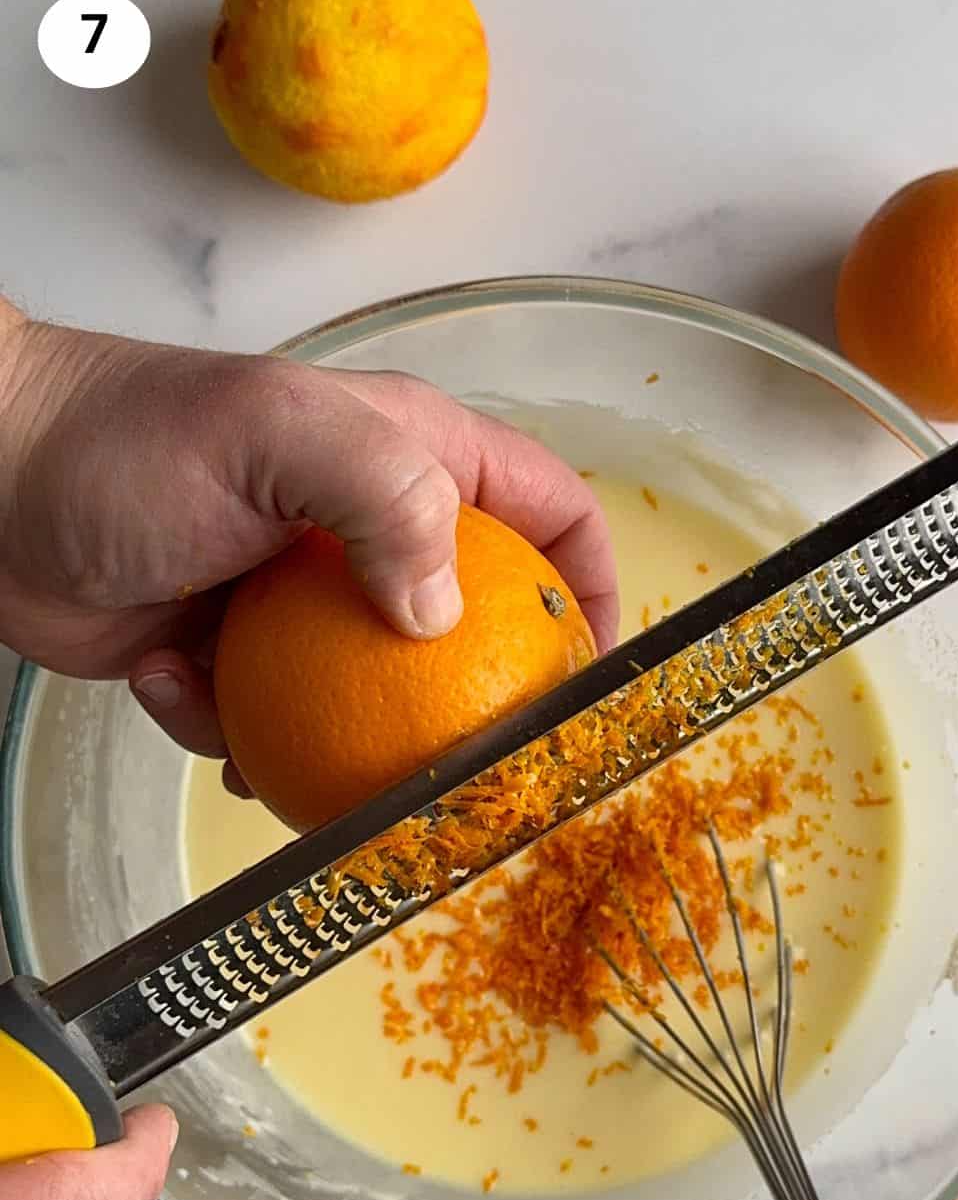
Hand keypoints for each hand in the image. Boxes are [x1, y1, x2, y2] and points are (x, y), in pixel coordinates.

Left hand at [0, 300, 618, 785]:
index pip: (549, 513)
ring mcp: (305, 601)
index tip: (591, 673)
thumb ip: (385, 498)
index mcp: (409, 458)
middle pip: (475, 626)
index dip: (591, 588)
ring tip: (280, 746)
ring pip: (374, 698)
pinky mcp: (238, 656)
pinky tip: (178, 687)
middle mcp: (370, 530)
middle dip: (469, 703)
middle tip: (453, 766)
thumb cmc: (124, 437)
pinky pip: (272, 723)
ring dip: (334, 738)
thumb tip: (443, 617)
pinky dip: (226, 728)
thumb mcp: (273, 433)